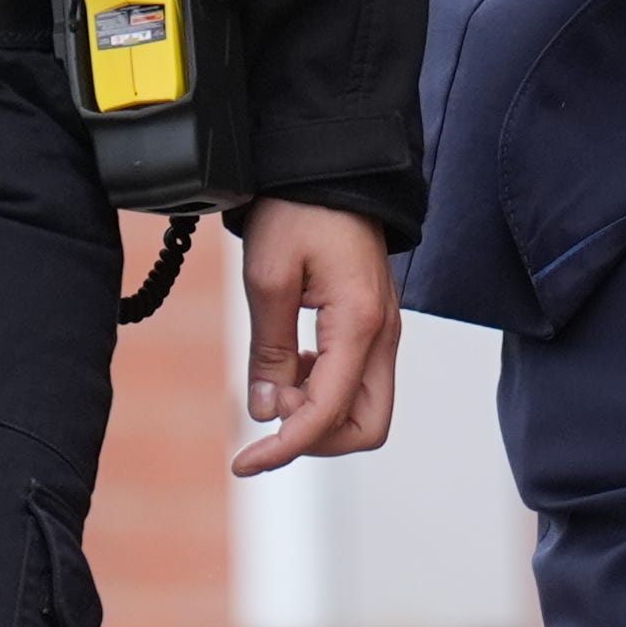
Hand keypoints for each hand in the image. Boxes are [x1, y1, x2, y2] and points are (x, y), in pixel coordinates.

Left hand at [227, 197, 405, 474]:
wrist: (330, 163)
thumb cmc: (298, 211)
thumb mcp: (268, 278)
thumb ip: (269, 352)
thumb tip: (266, 413)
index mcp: (360, 324)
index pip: (327, 415)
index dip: (284, 449)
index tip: (242, 462)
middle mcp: (383, 334)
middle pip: (366, 428)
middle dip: (315, 440)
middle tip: (268, 418)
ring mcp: (383, 330)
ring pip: (364, 408)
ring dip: (318, 415)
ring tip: (275, 382)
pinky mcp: (373, 323)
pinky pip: (356, 381)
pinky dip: (322, 391)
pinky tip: (290, 364)